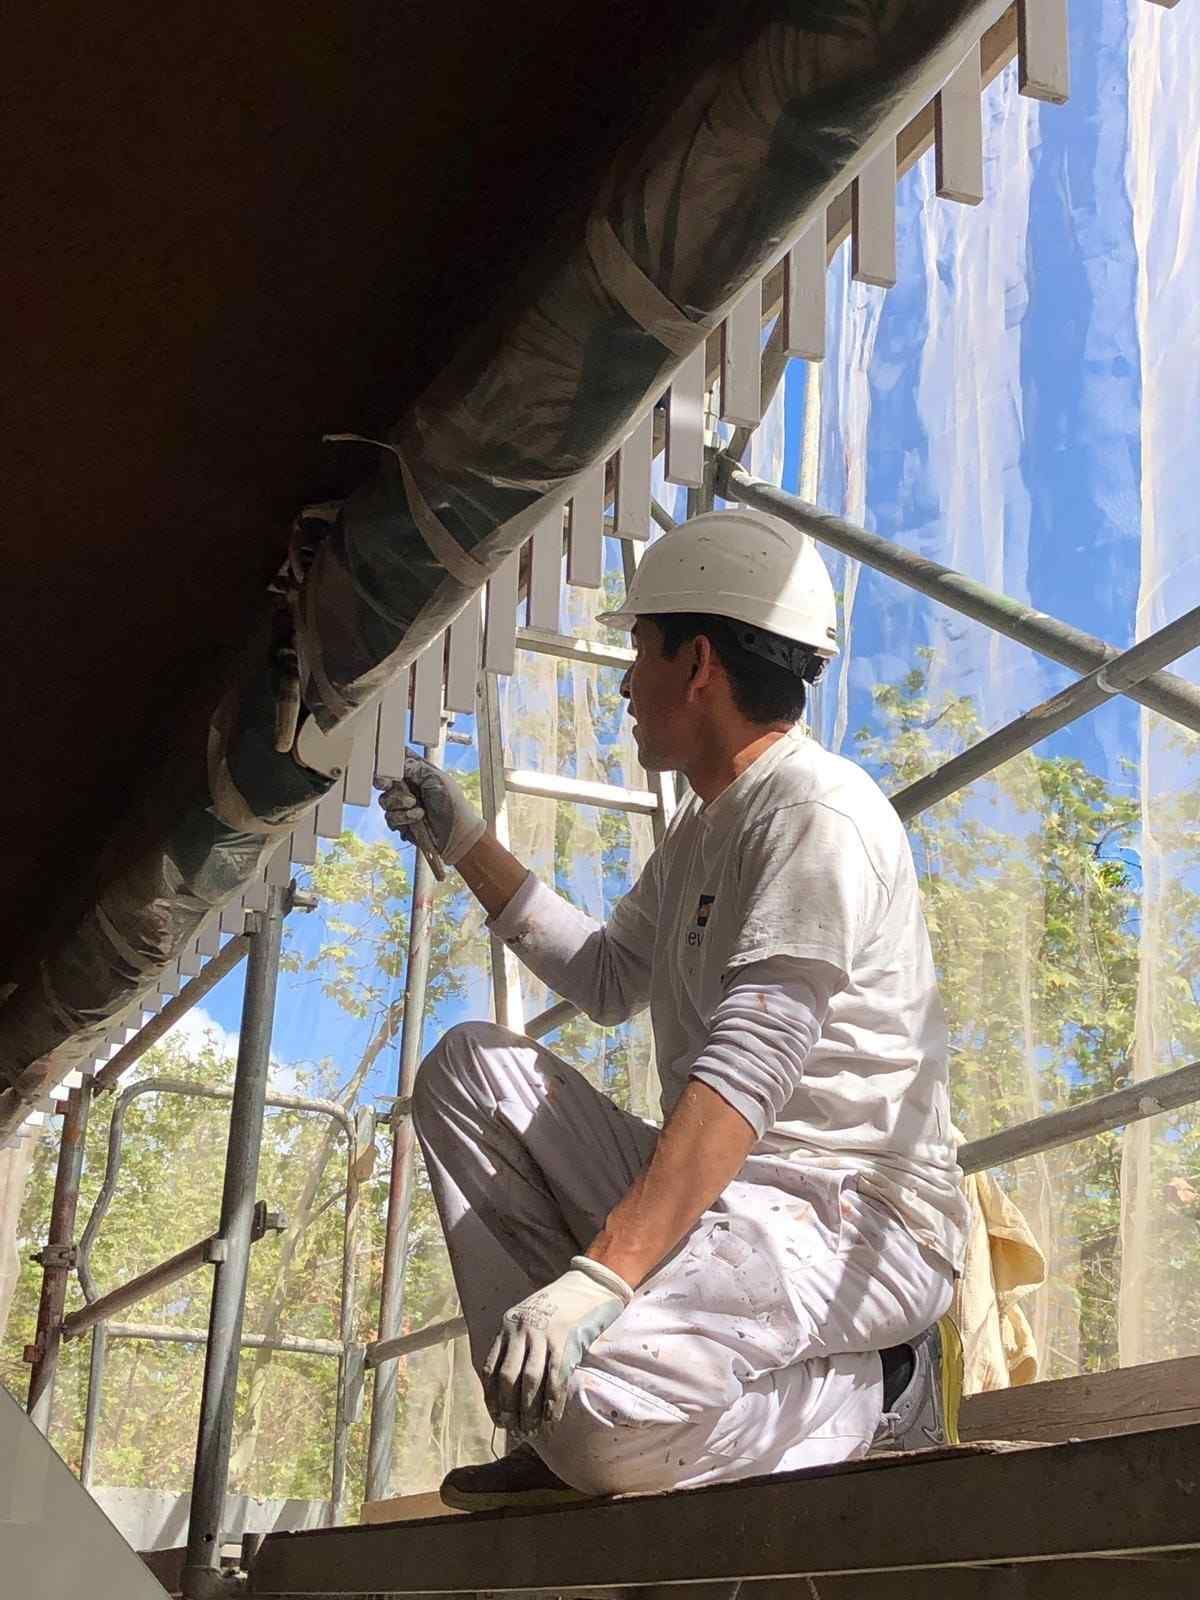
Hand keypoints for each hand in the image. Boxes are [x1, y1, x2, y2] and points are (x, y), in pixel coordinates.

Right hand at [378, 752, 486, 865]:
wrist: (456, 834)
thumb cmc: (452, 804)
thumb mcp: (437, 779)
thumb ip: (416, 768)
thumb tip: (398, 760)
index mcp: (417, 773)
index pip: (397, 763)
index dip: (389, 764)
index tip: (387, 768)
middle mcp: (407, 788)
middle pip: (384, 781)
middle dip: (385, 782)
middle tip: (387, 783)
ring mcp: (402, 806)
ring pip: (385, 800)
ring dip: (398, 803)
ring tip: (416, 805)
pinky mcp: (401, 822)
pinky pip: (390, 818)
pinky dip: (402, 817)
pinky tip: (417, 817)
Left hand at [483, 1257, 632, 1435]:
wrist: (588, 1282)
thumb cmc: (558, 1304)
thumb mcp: (529, 1316)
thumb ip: (517, 1342)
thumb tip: (510, 1386)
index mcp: (508, 1324)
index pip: (490, 1368)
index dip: (492, 1398)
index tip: (497, 1418)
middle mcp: (522, 1329)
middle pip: (508, 1377)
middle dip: (509, 1408)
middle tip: (514, 1429)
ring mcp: (544, 1334)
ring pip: (531, 1380)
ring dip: (530, 1410)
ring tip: (531, 1429)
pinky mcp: (566, 1339)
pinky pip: (555, 1377)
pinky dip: (552, 1401)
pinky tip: (551, 1418)